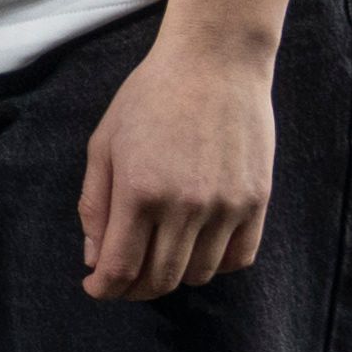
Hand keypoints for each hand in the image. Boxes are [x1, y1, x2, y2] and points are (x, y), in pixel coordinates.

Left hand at [76, 29, 279, 302]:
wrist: (215, 62)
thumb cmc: (150, 98)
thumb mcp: (104, 145)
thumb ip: (96, 205)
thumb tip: (94, 259)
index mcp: (139, 192)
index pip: (121, 268)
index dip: (105, 288)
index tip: (97, 289)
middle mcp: (185, 206)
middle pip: (160, 279)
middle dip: (135, 289)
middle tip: (124, 280)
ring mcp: (226, 206)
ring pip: (199, 274)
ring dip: (174, 276)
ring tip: (159, 258)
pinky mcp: (257, 200)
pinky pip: (239, 257)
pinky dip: (216, 264)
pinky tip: (198, 249)